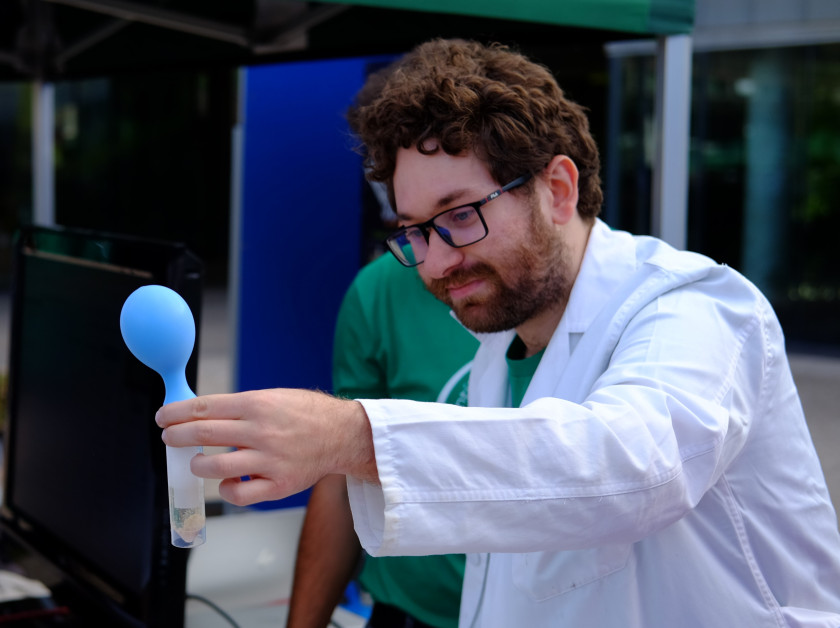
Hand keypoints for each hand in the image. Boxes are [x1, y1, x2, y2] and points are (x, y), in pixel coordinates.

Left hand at [155, 388, 377, 505]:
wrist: (342, 434)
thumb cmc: (305, 413)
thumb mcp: (273, 397)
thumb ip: (240, 407)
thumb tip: (199, 415)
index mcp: (258, 404)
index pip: (204, 407)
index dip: (176, 413)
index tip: (163, 417)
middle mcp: (261, 431)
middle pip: (203, 434)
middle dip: (177, 436)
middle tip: (169, 438)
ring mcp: (269, 460)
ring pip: (214, 467)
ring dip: (197, 465)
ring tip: (197, 462)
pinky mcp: (279, 485)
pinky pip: (239, 494)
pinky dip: (227, 489)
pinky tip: (228, 481)